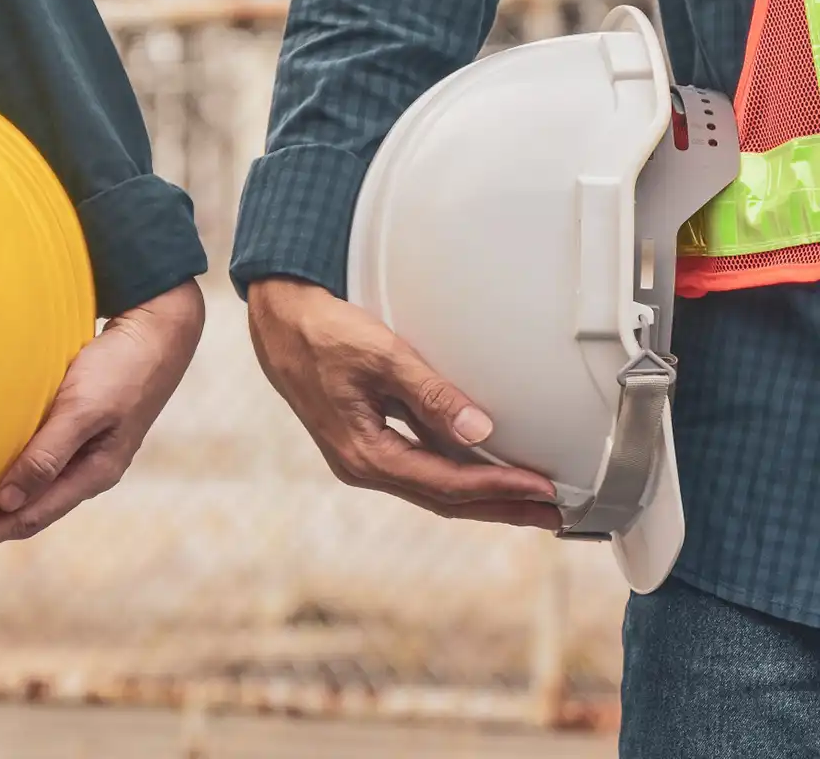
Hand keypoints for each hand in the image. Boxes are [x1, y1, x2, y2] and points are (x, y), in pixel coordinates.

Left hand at [0, 279, 204, 556]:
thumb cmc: (122, 367)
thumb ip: (48, 454)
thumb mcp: (84, 409)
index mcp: (94, 473)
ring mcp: (88, 449)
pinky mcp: (83, 425)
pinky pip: (40, 462)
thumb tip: (7, 502)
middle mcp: (89, 469)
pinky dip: (12, 473)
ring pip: (35, 488)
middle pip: (29, 512)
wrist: (158, 329)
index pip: (28, 518)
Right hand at [247, 278, 561, 529]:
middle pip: (444, 499)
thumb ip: (431, 394)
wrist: (279, 321)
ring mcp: (363, 455)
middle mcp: (363, 466)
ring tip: (530, 498)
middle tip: (554, 513)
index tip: (542, 488)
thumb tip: (480, 433)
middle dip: (501, 507)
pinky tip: (483, 465)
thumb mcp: (381, 356)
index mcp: (364, 454)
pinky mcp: (366, 439)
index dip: (498, 489)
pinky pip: (420, 466)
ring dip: (482, 493)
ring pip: (433, 486)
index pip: (446, 484)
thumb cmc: (322, 333)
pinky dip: (457, 470)